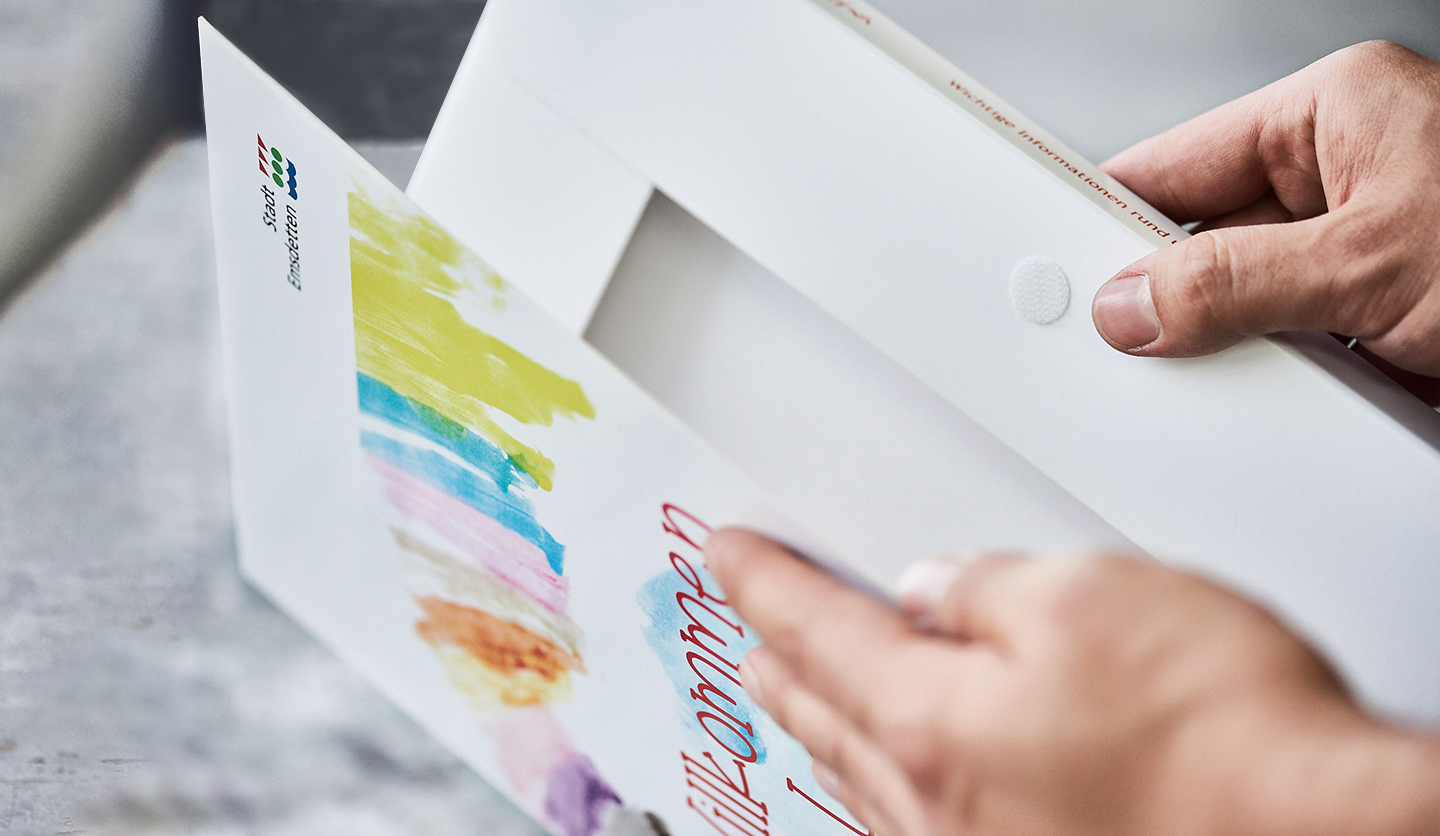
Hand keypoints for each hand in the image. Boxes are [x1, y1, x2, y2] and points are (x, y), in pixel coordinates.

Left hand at [705, 529, 1439, 835]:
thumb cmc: (1225, 740)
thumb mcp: (1091, 597)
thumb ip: (986, 589)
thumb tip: (933, 589)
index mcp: (936, 721)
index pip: (819, 630)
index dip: (766, 583)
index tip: (727, 557)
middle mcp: (939, 804)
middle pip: (828, 714)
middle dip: (780, 661)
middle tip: (747, 630)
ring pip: (865, 781)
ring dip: (820, 731)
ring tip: (796, 701)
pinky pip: (912, 828)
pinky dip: (880, 793)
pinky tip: (892, 792)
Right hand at [1094, 41, 1439, 403]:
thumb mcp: (1370, 262)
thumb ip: (1238, 285)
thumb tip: (1137, 304)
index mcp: (1339, 112)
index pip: (1182, 160)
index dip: (1114, 210)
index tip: (1061, 256)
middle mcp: (1352, 169)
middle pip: (1208, 237)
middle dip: (1175, 295)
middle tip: (1133, 338)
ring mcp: (1369, 242)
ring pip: (1250, 296)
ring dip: (1232, 344)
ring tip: (1220, 371)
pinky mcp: (1387, 309)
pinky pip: (1300, 342)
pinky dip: (1281, 377)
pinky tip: (1273, 394)